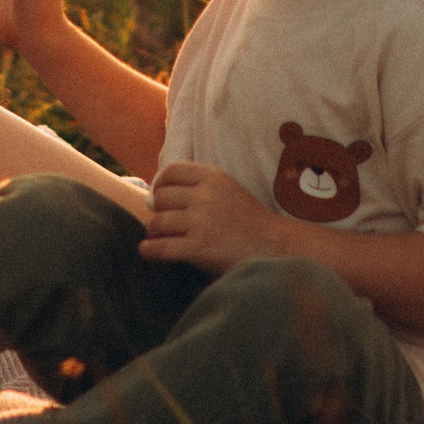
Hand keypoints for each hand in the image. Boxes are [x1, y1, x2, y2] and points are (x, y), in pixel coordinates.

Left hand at [139, 162, 283, 273]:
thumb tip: (149, 198)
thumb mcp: (228, 191)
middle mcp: (205, 195)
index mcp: (213, 177)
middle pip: (160, 198)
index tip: (159, 196)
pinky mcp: (199, 248)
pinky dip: (149, 250)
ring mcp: (201, 221)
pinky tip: (147, 251)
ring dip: (155, 232)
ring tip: (161, 238)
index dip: (159, 184)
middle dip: (158, 211)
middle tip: (164, 222)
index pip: (171, 171)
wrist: (276, 249)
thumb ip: (196, 188)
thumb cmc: (249, 222)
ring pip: (157, 223)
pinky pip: (161, 247)